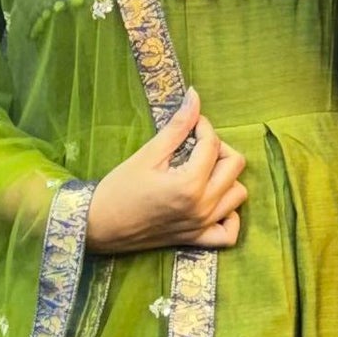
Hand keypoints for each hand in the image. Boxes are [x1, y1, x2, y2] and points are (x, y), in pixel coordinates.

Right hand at [84, 87, 247, 254]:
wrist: (99, 225)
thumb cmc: (119, 189)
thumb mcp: (148, 154)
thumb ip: (177, 127)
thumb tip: (194, 97)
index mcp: (190, 184)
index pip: (212, 145)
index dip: (203, 126)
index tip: (191, 123)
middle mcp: (202, 206)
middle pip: (234, 166)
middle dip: (219, 148)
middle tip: (196, 146)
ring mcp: (202, 225)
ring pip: (238, 195)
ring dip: (227, 178)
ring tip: (204, 171)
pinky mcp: (196, 239)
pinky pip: (229, 233)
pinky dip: (229, 217)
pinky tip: (214, 202)